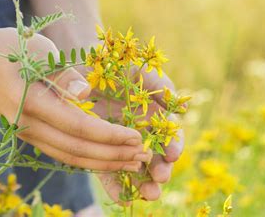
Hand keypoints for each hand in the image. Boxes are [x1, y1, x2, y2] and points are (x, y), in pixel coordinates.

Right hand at [0, 27, 150, 170]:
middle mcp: (27, 125)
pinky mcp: (27, 133)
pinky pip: (60, 152)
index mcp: (31, 103)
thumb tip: (87, 94)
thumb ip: (63, 74)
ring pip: (68, 157)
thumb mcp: (37, 50)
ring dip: (102, 163)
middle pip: (76, 150)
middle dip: (112, 156)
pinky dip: (85, 159)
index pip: (79, 128)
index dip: (110, 136)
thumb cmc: (9, 48)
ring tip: (130, 164)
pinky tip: (105, 159)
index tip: (136, 138)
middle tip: (142, 158)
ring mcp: (25, 133)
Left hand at [85, 68, 184, 203]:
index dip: (174, 145)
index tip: (173, 155)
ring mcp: (121, 144)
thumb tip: (180, 108)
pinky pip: (110, 172)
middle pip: (156, 157)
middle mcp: (141, 132)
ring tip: (147, 195)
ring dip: (143, 184)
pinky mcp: (101, 152)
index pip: (170, 134)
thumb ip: (159, 85)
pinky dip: (118, 187)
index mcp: (154, 114)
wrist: (83, 68)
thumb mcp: (138, 70)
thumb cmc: (115, 65)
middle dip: (160, 170)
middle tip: (160, 179)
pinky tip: (124, 199)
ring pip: (136, 168)